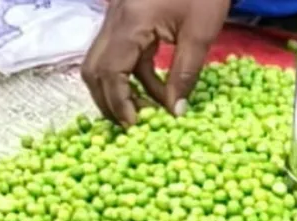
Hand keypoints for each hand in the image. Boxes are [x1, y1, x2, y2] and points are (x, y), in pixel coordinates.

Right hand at [81, 0, 229, 125]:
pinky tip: (156, 90)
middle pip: (95, 70)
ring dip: (120, 90)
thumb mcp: (201, 33)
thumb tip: (176, 111)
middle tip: (134, 122)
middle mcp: (114, 21)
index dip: (118, 103)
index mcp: (130, 23)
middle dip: (110, 100)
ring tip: (148, 109)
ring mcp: (116, 19)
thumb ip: (185, 74)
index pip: (110, 72)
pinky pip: (119, 54)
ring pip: (103, 63)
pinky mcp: (125, 20)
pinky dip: (132, 76)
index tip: (134, 125)